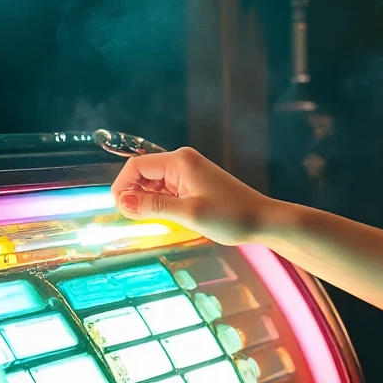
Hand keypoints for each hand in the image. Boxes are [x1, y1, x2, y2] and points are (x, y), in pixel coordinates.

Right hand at [110, 146, 276, 245]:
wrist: (262, 220)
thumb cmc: (231, 216)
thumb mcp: (189, 214)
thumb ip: (153, 206)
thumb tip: (121, 201)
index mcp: (180, 161)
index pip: (136, 166)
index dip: (122, 186)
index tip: (119, 209)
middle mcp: (182, 162)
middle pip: (142, 173)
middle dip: (132, 194)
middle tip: (135, 220)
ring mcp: (188, 173)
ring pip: (152, 183)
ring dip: (145, 200)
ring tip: (150, 222)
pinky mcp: (193, 185)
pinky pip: (166, 190)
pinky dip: (158, 203)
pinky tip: (162, 218)